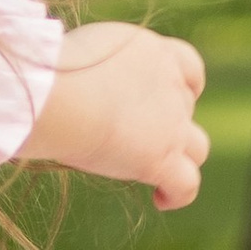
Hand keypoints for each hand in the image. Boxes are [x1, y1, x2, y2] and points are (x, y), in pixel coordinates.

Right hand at [24, 20, 211, 211]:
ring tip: (157, 170)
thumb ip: (95, 63)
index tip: (159, 97)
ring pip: (198, 147)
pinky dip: (178, 194)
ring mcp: (171, 124)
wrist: (60, 95)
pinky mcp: (161, 159)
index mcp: (152, 51)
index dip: (181, 83)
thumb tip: (74, 76)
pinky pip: (187, 184)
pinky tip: (160, 198)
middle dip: (165, 122)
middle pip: (185, 108)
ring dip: (181, 157)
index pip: (188, 65)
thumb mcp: (80, 50)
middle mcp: (170, 84)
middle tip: (129, 136)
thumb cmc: (52, 70)